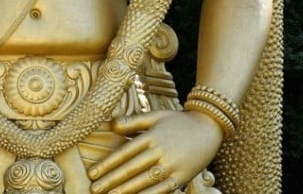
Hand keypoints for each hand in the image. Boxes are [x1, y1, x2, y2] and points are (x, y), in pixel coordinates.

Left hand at [88, 110, 222, 193]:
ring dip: (127, 190)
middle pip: (132, 168)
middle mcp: (161, 151)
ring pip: (146, 181)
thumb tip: (110, 125)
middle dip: (112, 180)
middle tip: (95, 189)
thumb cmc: (177, 121)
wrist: (209, 128)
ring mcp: (173, 166)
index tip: (93, 173)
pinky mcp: (183, 177)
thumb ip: (132, 121)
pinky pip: (164, 189)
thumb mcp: (154, 116)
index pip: (124, 153)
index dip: (107, 164)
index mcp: (152, 136)